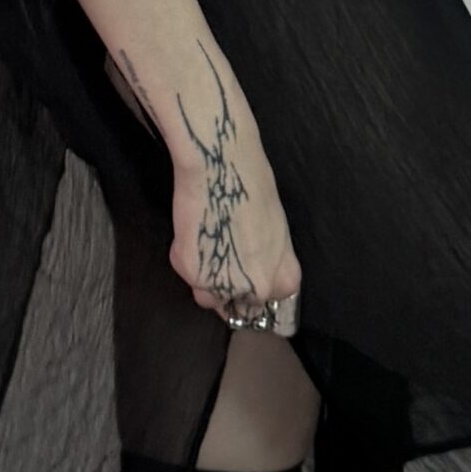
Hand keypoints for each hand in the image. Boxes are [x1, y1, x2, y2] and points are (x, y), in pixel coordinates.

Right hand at [161, 54, 301, 323]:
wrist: (223, 166)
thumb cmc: (255, 187)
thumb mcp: (276, 230)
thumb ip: (269, 260)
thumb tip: (257, 271)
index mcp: (283, 278)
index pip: (270, 302)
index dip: (255, 289)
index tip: (245, 278)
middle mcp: (256, 289)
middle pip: (237, 305)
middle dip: (228, 287)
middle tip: (222, 256)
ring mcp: (223, 285)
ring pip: (208, 297)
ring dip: (205, 279)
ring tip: (207, 243)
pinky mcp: (192, 272)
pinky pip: (188, 277)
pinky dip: (186, 259)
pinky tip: (193, 232)